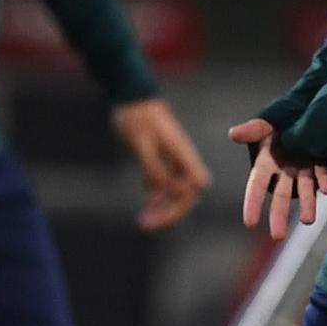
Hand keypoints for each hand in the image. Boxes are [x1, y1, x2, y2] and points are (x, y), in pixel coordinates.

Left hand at [112, 98, 211, 233]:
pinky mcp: (161, 165)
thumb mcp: (141, 142)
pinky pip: (163, 190)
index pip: (194, 186)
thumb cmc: (137, 117)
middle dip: (170, 214)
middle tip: (148, 226)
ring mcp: (172, 165)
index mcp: (183, 155)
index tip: (160, 209)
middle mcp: (182, 162)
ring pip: (174, 196)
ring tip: (143, 224)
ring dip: (162, 212)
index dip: (182, 202)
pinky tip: (144, 214)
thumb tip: (164, 190)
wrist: (132, 99)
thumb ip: (154, 167)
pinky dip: (156, 203)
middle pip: (186, 196)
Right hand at [228, 117, 326, 239]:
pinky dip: (324, 182)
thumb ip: (251, 130)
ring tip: (309, 221)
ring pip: (305, 190)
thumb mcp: (264, 126)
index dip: (252, 204)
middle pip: (280, 196)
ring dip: (307, 205)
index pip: (256, 186)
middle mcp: (284, 171)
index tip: (250, 223)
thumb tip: (232, 133)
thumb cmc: (279, 122)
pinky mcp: (321, 165)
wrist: (305, 115)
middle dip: (279, 216)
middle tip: (278, 237)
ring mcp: (303, 170)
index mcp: (266, 163)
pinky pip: (322, 175)